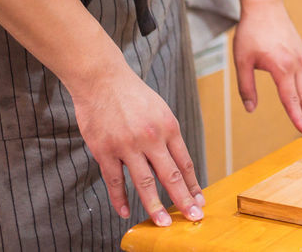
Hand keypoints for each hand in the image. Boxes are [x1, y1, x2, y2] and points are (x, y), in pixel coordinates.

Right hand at [72, 67, 204, 226]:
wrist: (102, 80)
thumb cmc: (133, 95)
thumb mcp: (160, 110)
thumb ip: (167, 136)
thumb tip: (176, 164)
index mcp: (169, 127)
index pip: (185, 162)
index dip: (193, 184)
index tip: (199, 200)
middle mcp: (151, 137)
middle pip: (170, 175)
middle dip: (183, 199)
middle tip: (193, 217)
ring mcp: (127, 145)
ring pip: (144, 183)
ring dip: (155, 206)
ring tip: (164, 223)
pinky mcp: (105, 150)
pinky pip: (114, 181)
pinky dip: (120, 199)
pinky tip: (126, 212)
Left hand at [233, 0, 301, 135]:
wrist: (265, 4)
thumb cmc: (251, 31)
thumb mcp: (242, 60)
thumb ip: (246, 87)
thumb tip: (250, 109)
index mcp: (281, 67)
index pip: (291, 100)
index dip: (297, 119)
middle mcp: (295, 64)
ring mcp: (300, 58)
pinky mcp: (300, 53)